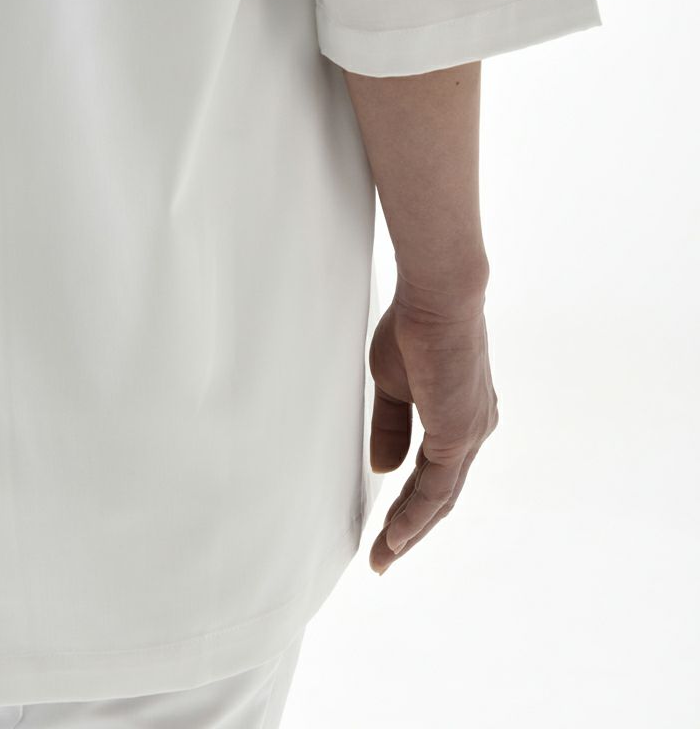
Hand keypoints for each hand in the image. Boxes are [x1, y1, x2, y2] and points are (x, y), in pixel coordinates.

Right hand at [367, 280, 498, 573]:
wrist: (437, 299)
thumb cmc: (414, 328)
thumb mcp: (393, 385)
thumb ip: (392, 428)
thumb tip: (386, 470)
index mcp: (459, 415)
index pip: (434, 472)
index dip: (410, 503)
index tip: (387, 528)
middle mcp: (473, 429)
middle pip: (440, 495)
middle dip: (410, 528)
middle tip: (383, 556)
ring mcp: (470, 434)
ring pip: (440, 499)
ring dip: (410, 530)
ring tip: (383, 558)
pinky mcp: (459, 434)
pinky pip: (436, 489)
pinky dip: (415, 516)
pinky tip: (396, 538)